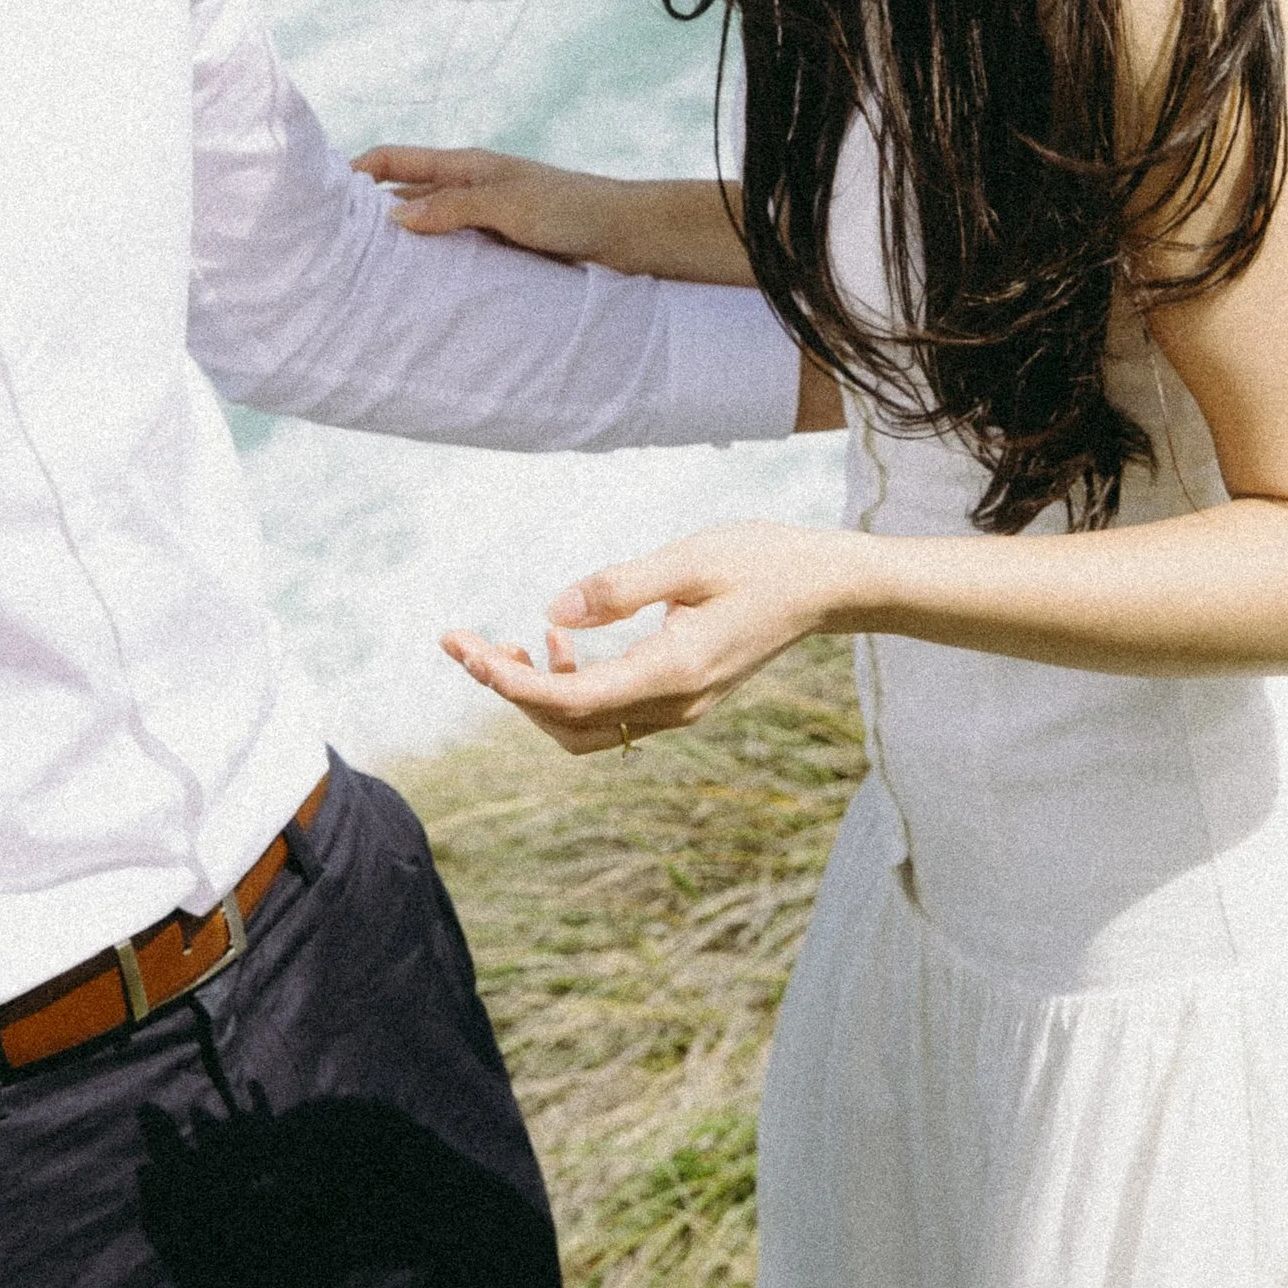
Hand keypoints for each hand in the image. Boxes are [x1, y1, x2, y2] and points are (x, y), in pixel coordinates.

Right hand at [355, 145, 634, 265]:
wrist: (629, 236)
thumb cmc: (572, 210)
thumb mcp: (507, 204)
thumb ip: (453, 207)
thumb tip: (394, 217)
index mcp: (465, 166)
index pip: (394, 160)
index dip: (356, 171)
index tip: (320, 194)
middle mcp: (469, 189)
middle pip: (405, 196)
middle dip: (369, 215)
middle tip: (330, 246)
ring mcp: (484, 219)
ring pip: (428, 229)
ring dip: (402, 246)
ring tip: (364, 276)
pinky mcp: (501, 248)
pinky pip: (454, 255)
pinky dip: (432, 268)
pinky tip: (417, 291)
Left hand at [442, 519, 859, 754]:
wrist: (824, 588)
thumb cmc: (762, 562)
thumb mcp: (690, 559)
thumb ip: (620, 587)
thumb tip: (555, 610)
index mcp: (675, 671)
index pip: (573, 700)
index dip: (512, 682)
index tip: (468, 651)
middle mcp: (676, 704)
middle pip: (570, 727)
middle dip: (511, 691)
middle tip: (463, 644)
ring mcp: (680, 707)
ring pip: (589, 729)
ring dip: (538, 696)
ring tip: (506, 645)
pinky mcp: (682, 696)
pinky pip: (613, 712)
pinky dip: (573, 688)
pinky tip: (560, 640)